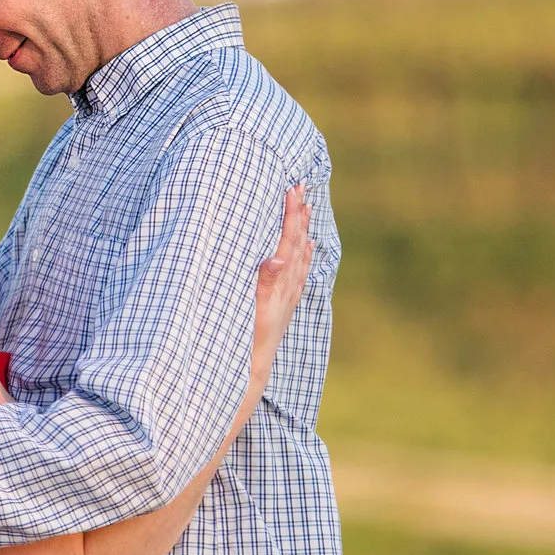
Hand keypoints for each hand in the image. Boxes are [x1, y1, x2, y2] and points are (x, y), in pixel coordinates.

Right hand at [250, 187, 313, 377]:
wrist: (254, 367)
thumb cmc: (247, 338)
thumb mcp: (252, 309)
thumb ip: (263, 282)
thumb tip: (278, 258)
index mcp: (279, 282)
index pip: (287, 241)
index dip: (290, 216)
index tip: (292, 191)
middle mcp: (289, 286)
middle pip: (298, 243)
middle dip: (299, 215)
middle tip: (302, 187)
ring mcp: (290, 295)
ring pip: (301, 255)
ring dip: (303, 230)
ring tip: (307, 207)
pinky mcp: (287, 303)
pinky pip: (301, 272)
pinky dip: (305, 255)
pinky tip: (307, 245)